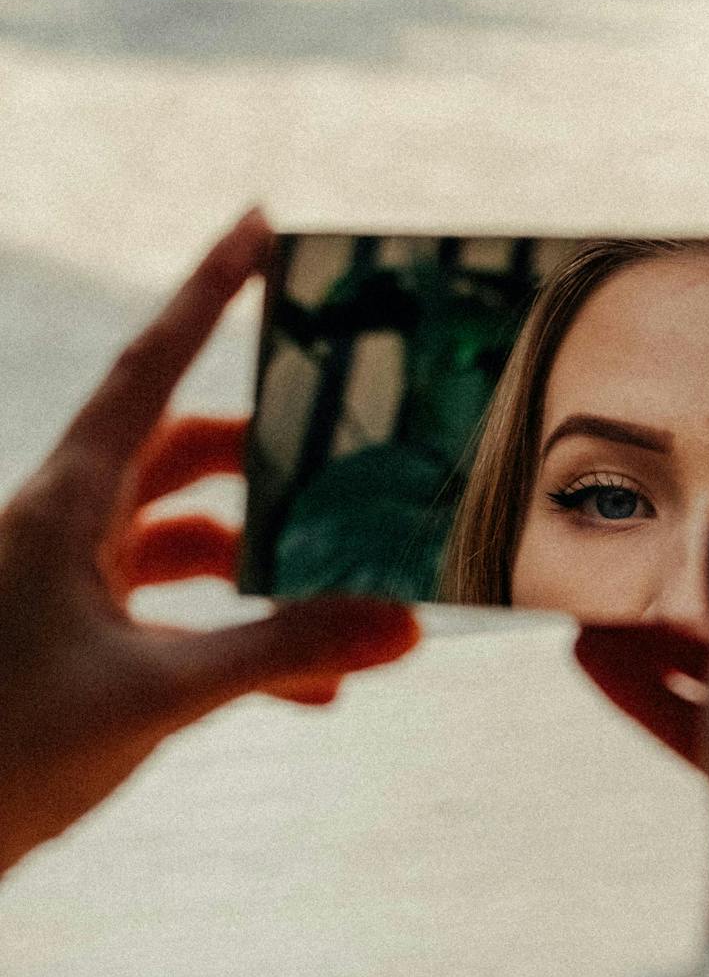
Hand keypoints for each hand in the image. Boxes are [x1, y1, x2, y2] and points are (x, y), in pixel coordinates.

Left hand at [0, 210, 417, 876]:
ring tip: (345, 608)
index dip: (207, 290)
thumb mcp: (158, 690)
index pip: (153, 366)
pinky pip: (183, 610)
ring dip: (268, 568)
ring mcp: (79, 577)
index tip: (258, 225)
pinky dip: (243, 635)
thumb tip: (401, 628)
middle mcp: (73, 521)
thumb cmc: (3, 751)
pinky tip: (307, 689)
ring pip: (194, 538)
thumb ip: (284, 650)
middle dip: (274, 465)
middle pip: (190, 453)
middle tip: (348, 467)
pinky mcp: (88, 632)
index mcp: (69, 500)